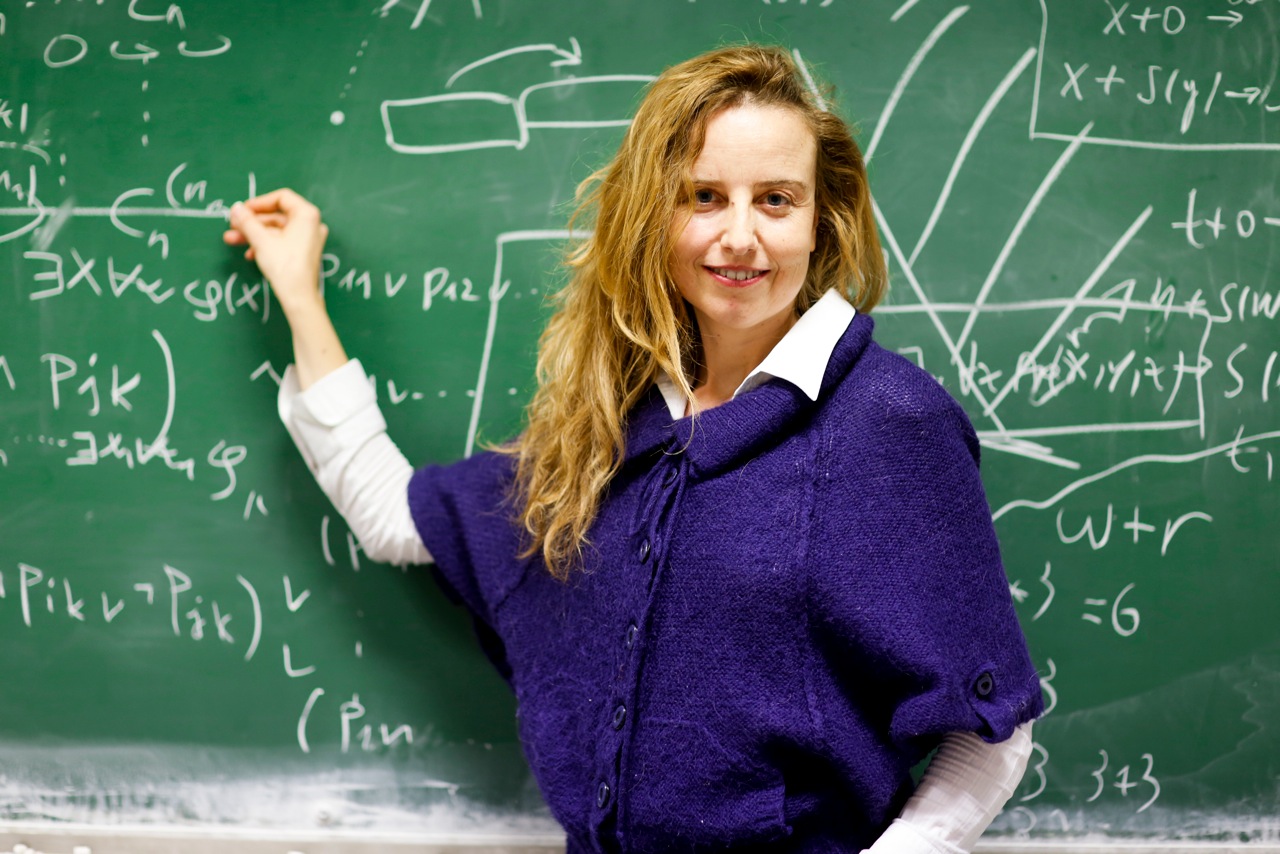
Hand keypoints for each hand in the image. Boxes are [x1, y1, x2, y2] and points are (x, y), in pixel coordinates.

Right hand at [224, 188, 347, 387]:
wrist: (298, 297)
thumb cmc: (285, 267)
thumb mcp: (261, 240)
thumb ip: (247, 221)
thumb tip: (236, 208)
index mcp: (307, 215)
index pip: (281, 198)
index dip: (259, 202)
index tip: (242, 210)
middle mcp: (312, 225)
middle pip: (276, 216)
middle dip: (252, 222)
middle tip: (232, 225)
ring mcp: (309, 239)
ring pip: (276, 230)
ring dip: (254, 234)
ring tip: (232, 239)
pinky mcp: (304, 253)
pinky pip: (282, 242)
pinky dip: (265, 245)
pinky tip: (249, 254)